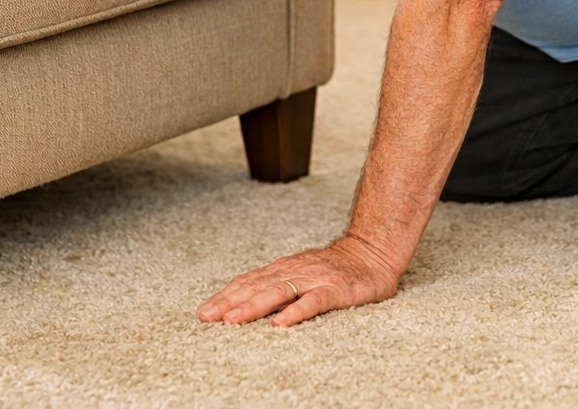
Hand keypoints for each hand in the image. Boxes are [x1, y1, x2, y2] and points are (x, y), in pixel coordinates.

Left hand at [198, 234, 400, 326]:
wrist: (373, 252)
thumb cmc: (335, 268)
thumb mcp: (301, 272)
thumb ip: (278, 284)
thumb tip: (245, 301)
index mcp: (284, 269)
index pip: (249, 282)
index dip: (226, 296)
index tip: (205, 310)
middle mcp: (294, 272)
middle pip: (257, 287)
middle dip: (230, 302)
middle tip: (208, 317)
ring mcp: (315, 279)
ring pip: (279, 292)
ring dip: (254, 306)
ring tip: (233, 320)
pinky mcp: (335, 289)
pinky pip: (313, 301)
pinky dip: (296, 312)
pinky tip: (281, 323)